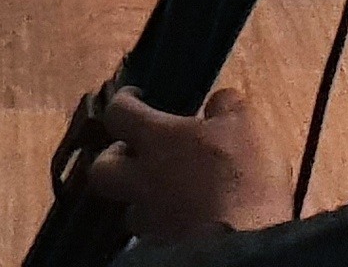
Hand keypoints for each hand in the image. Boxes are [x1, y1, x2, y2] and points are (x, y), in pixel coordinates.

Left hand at [85, 83, 276, 244]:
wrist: (245, 246)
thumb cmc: (242, 178)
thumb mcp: (245, 127)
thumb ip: (225, 107)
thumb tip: (217, 102)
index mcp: (158, 140)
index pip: (118, 112)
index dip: (123, 102)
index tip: (135, 98)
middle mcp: (142, 181)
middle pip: (101, 168)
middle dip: (113, 158)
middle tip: (136, 153)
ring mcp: (150, 220)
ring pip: (129, 208)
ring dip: (141, 200)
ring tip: (167, 195)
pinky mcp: (161, 249)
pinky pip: (153, 235)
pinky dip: (163, 227)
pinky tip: (185, 222)